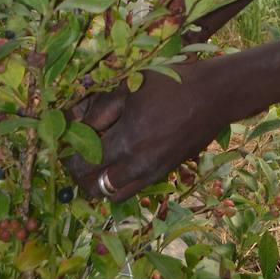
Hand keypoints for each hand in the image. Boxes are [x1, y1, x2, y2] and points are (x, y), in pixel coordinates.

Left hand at [65, 59, 226, 203]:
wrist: (215, 96)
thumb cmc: (171, 84)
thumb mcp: (130, 87)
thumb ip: (100, 110)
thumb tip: (75, 125)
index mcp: (126, 141)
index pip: (82, 165)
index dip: (67, 157)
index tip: (64, 144)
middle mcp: (138, 165)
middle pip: (94, 186)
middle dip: (80, 173)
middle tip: (77, 154)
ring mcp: (153, 173)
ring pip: (113, 194)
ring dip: (101, 181)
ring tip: (99, 159)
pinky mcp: (165, 173)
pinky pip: (134, 188)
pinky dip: (121, 180)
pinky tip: (123, 156)